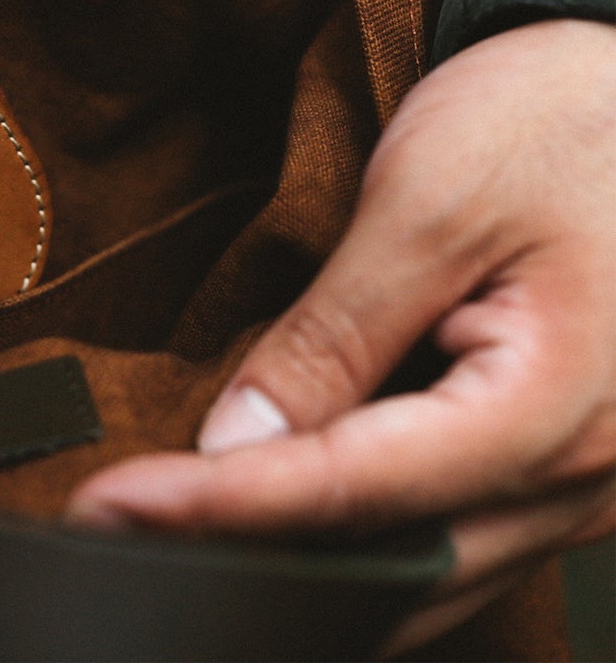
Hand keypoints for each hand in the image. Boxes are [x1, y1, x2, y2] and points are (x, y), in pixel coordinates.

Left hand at [67, 17, 615, 654]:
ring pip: (437, 565)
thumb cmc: (549, 119)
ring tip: (193, 529)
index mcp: (558, 409)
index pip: (359, 491)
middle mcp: (592, 474)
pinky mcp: (571, 455)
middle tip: (134, 532)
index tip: (117, 509)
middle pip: (402, 558)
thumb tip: (240, 443)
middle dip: (261, 552)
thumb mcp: (427, 206)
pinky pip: (466, 527)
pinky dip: (376, 528)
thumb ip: (336, 338)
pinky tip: (298, 508)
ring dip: (317, 556)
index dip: (225, 506)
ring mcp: (592, 477)